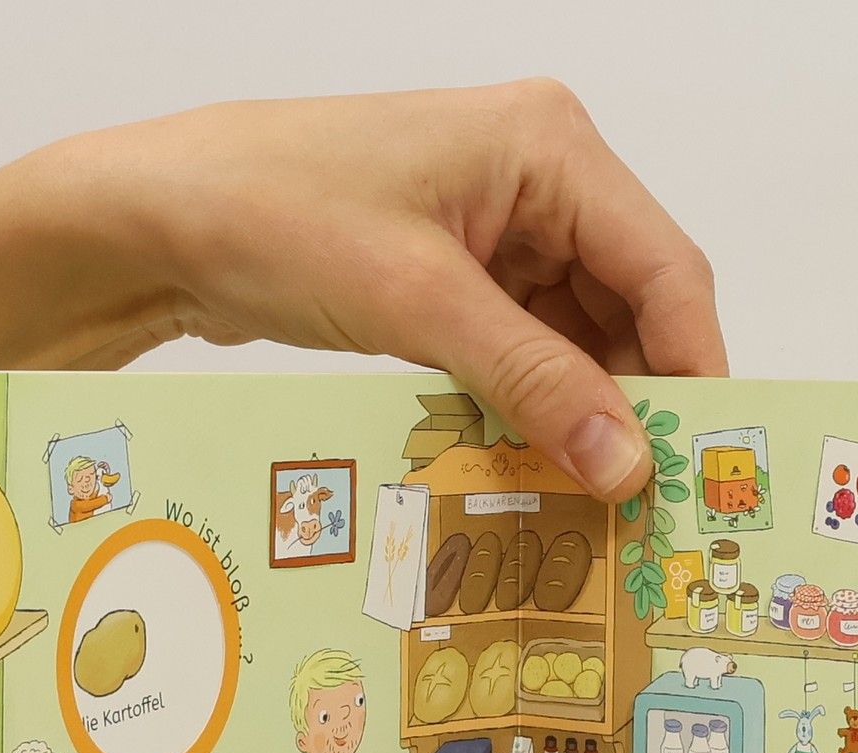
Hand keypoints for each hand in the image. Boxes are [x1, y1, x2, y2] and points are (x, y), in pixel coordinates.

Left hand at [86, 84, 726, 497]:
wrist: (157, 218)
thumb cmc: (272, 211)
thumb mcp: (417, 302)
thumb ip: (533, 381)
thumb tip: (626, 462)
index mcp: (549, 146)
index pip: (665, 268)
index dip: (690, 370)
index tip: (699, 463)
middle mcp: (540, 178)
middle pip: (632, 308)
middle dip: (636, 402)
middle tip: (644, 502)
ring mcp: (500, 227)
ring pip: (582, 339)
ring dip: (583, 415)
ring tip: (588, 497)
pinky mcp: (461, 273)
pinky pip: (528, 350)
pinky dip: (533, 407)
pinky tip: (534, 463)